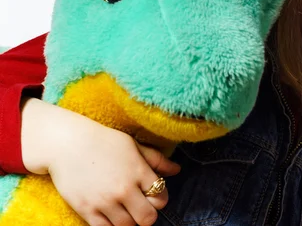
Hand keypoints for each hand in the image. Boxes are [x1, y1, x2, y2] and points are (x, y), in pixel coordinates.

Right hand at [21, 98, 180, 225]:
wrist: (68, 144)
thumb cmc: (104, 141)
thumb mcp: (134, 145)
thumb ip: (157, 160)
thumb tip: (176, 170)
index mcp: (138, 172)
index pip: (161, 198)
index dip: (159, 199)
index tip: (151, 194)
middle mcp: (124, 189)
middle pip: (147, 218)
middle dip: (147, 214)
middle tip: (140, 206)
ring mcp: (105, 201)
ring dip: (129, 220)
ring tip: (124, 208)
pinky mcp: (86, 210)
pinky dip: (111, 225)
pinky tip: (110, 214)